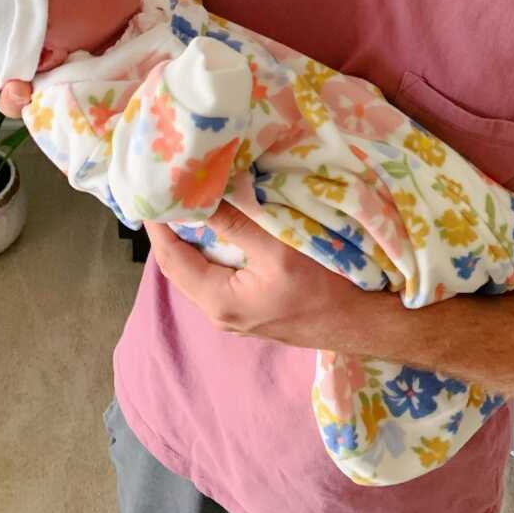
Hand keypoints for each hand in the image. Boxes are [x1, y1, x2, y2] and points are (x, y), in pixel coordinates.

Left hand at [144, 201, 380, 352]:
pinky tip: (218, 224)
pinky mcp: (252, 306)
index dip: (158, 225)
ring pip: (199, 270)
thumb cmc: (324, 287)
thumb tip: (200, 193)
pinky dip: (212, 247)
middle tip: (165, 189)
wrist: (364, 322)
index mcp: (217, 300)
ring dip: (192, 237)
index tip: (150, 190)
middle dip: (170, 229)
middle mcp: (219, 312)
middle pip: (180, 266)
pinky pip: (219, 273)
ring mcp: (235, 313)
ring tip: (187, 200)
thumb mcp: (277, 249)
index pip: (171, 258)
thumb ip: (235, 223)